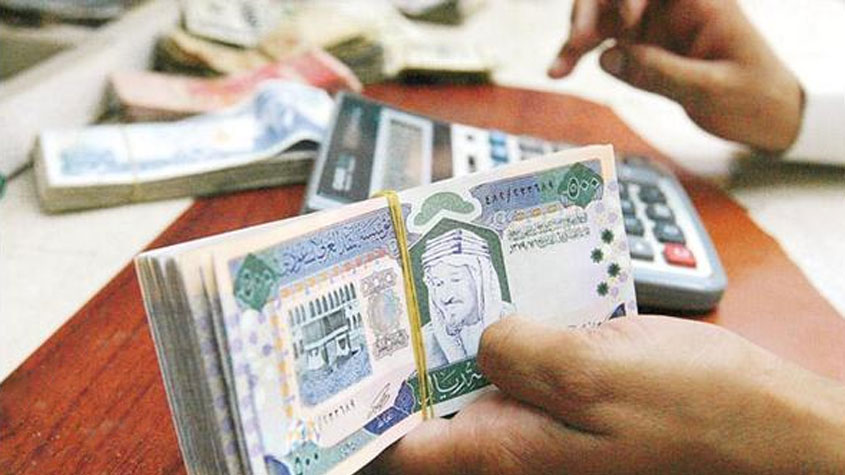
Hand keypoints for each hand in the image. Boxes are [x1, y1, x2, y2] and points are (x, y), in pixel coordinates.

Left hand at [369, 316, 844, 473]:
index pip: (397, 449)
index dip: (356, 411)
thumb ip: (520, 351)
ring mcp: (539, 421)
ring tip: (422, 273)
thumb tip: (478, 332)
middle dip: (397, 351)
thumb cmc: (703, 419)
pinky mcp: (566, 394)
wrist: (775, 432)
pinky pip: (516, 358)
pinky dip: (501, 323)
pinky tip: (494, 283)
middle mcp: (512, 445)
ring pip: (470, 374)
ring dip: (449, 329)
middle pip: (426, 405)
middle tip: (372, 291)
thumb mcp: (598, 376)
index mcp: (505, 454)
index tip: (330, 361)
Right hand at [548, 0, 802, 152]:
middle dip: (590, 10)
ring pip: (601, 14)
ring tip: (558, 69)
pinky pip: (602, 42)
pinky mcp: (642, 46)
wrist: (769, 118)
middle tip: (576, 43)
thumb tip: (606, 57)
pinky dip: (579, 54)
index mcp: (699, 2)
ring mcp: (654, 25)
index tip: (624, 28)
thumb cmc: (754, 98)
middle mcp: (672, 6)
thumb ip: (659, 72)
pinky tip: (558, 71)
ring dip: (576, 35)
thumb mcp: (711, 89)